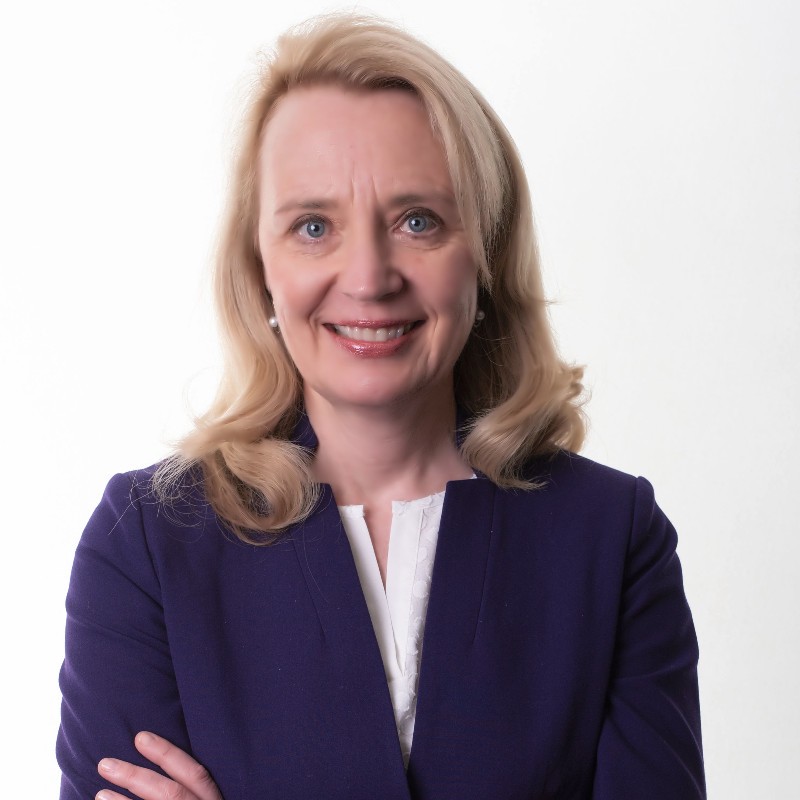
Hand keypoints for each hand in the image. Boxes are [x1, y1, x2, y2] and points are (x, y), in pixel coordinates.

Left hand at [96, 731, 222, 799]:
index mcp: (214, 798)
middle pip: (171, 793)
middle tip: (105, 764)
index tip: (140, 737)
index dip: (167, 753)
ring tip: (100, 793)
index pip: (194, 772)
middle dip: (136, 778)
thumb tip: (159, 751)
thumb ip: (193, 783)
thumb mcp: (206, 795)